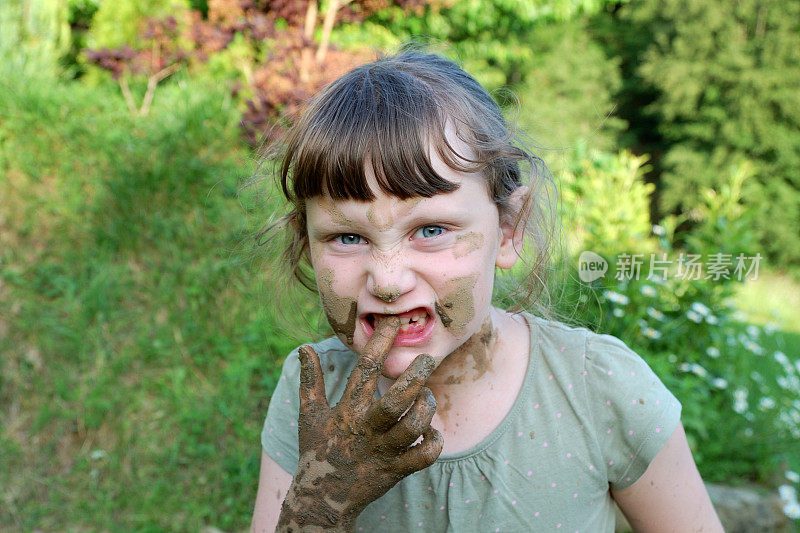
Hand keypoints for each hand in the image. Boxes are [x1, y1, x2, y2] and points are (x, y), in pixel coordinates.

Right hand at [276, 316, 442, 531]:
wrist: (321, 498)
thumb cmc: (317, 449)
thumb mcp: (310, 413)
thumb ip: (310, 380)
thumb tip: (305, 347)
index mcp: (347, 410)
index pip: (365, 369)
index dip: (380, 343)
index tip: (394, 322)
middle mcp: (366, 428)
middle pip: (395, 401)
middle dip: (414, 378)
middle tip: (427, 360)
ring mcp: (382, 450)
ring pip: (412, 427)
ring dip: (425, 410)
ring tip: (427, 397)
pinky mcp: (395, 470)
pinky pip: (422, 457)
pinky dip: (433, 443)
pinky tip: (432, 433)